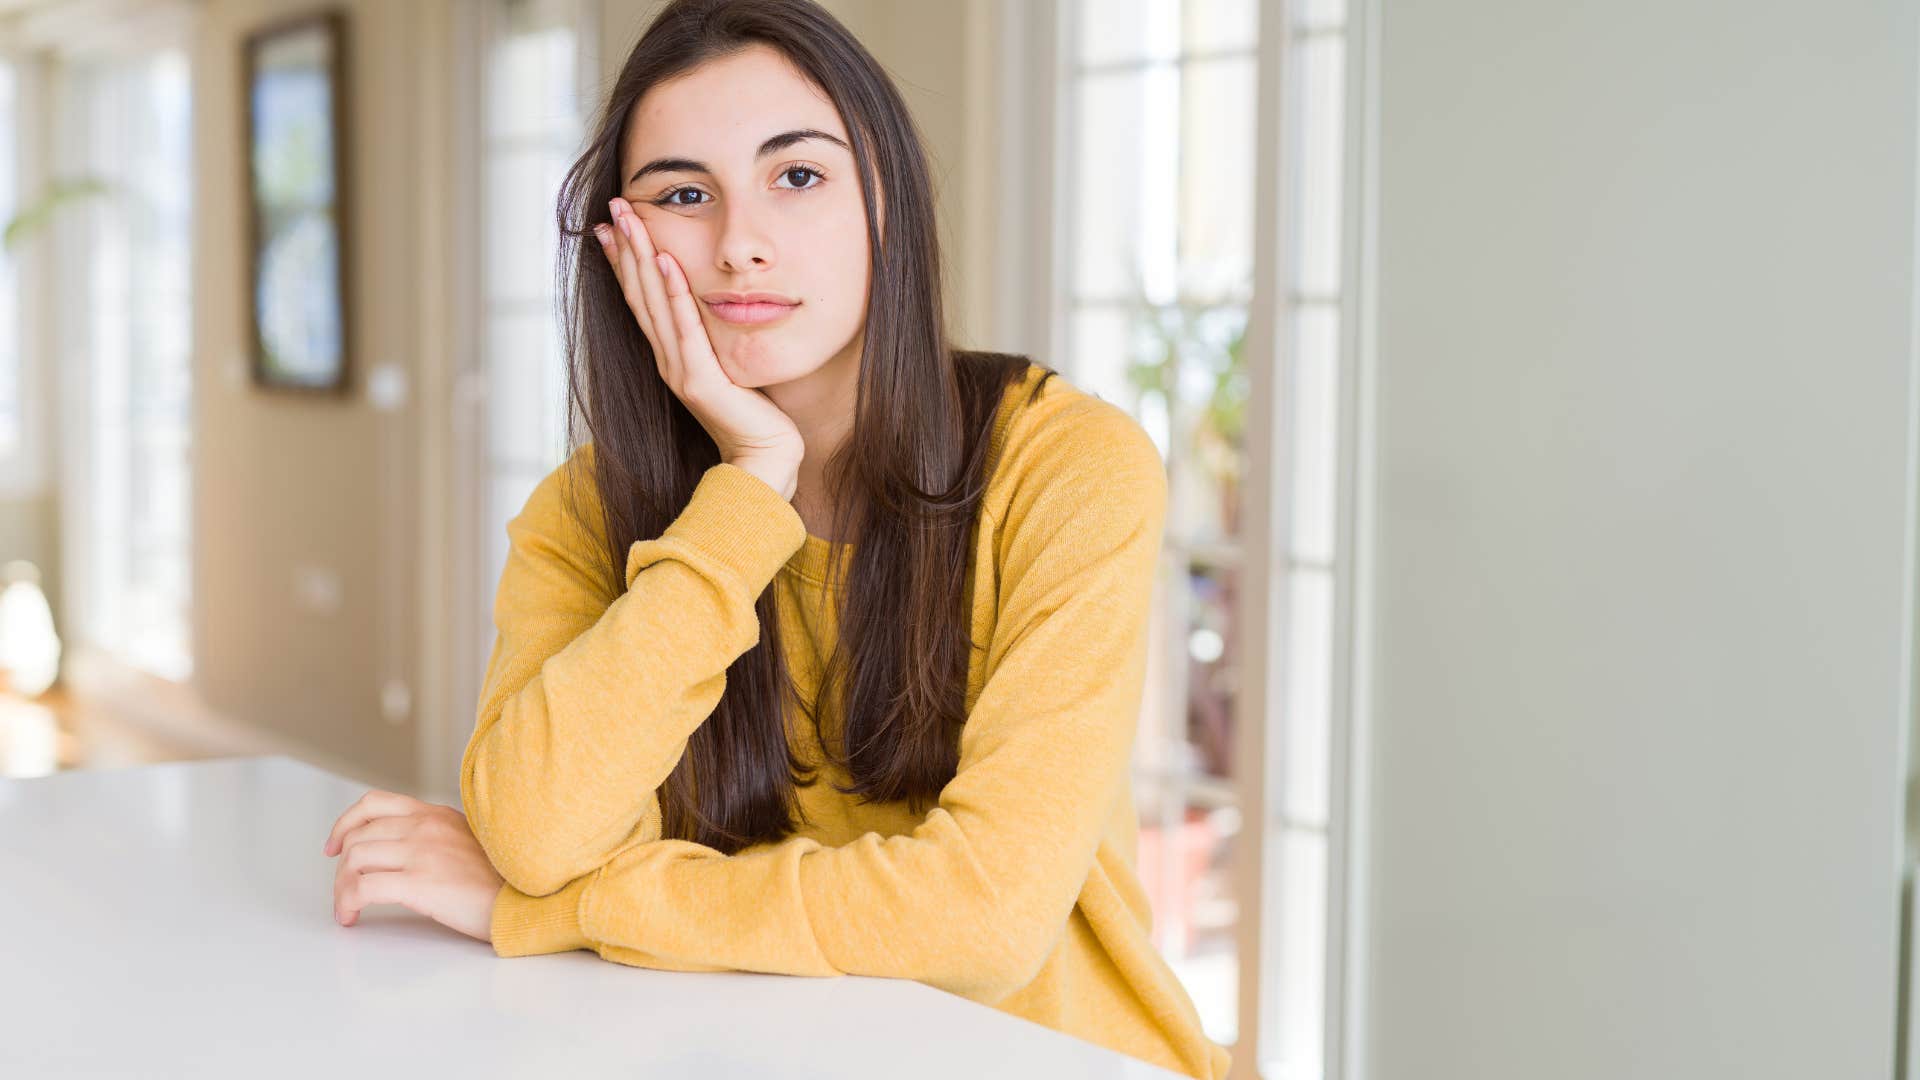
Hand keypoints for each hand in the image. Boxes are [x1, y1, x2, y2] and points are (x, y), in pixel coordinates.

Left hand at [323, 790, 504, 943]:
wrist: (530, 900)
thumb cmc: (505, 881)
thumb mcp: (471, 841)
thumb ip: (436, 837)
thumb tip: (401, 853)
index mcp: (436, 815)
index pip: (374, 804)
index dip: (345, 824)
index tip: (335, 845)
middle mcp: (425, 828)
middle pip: (357, 837)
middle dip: (342, 867)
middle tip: (344, 890)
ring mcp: (422, 853)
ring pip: (354, 860)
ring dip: (341, 888)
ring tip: (347, 907)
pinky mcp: (420, 883)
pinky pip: (363, 887)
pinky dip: (348, 902)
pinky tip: (352, 916)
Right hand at [597, 198, 802, 500]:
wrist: (763, 457)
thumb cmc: (753, 414)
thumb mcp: (726, 364)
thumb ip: (714, 338)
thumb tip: (715, 304)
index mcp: (670, 355)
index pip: (641, 298)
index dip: (624, 261)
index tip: (610, 225)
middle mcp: (667, 359)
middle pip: (638, 293)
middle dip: (625, 247)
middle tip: (613, 206)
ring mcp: (679, 369)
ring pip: (653, 303)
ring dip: (641, 258)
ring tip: (629, 219)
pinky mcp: (699, 380)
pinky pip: (685, 327)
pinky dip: (674, 293)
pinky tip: (668, 261)